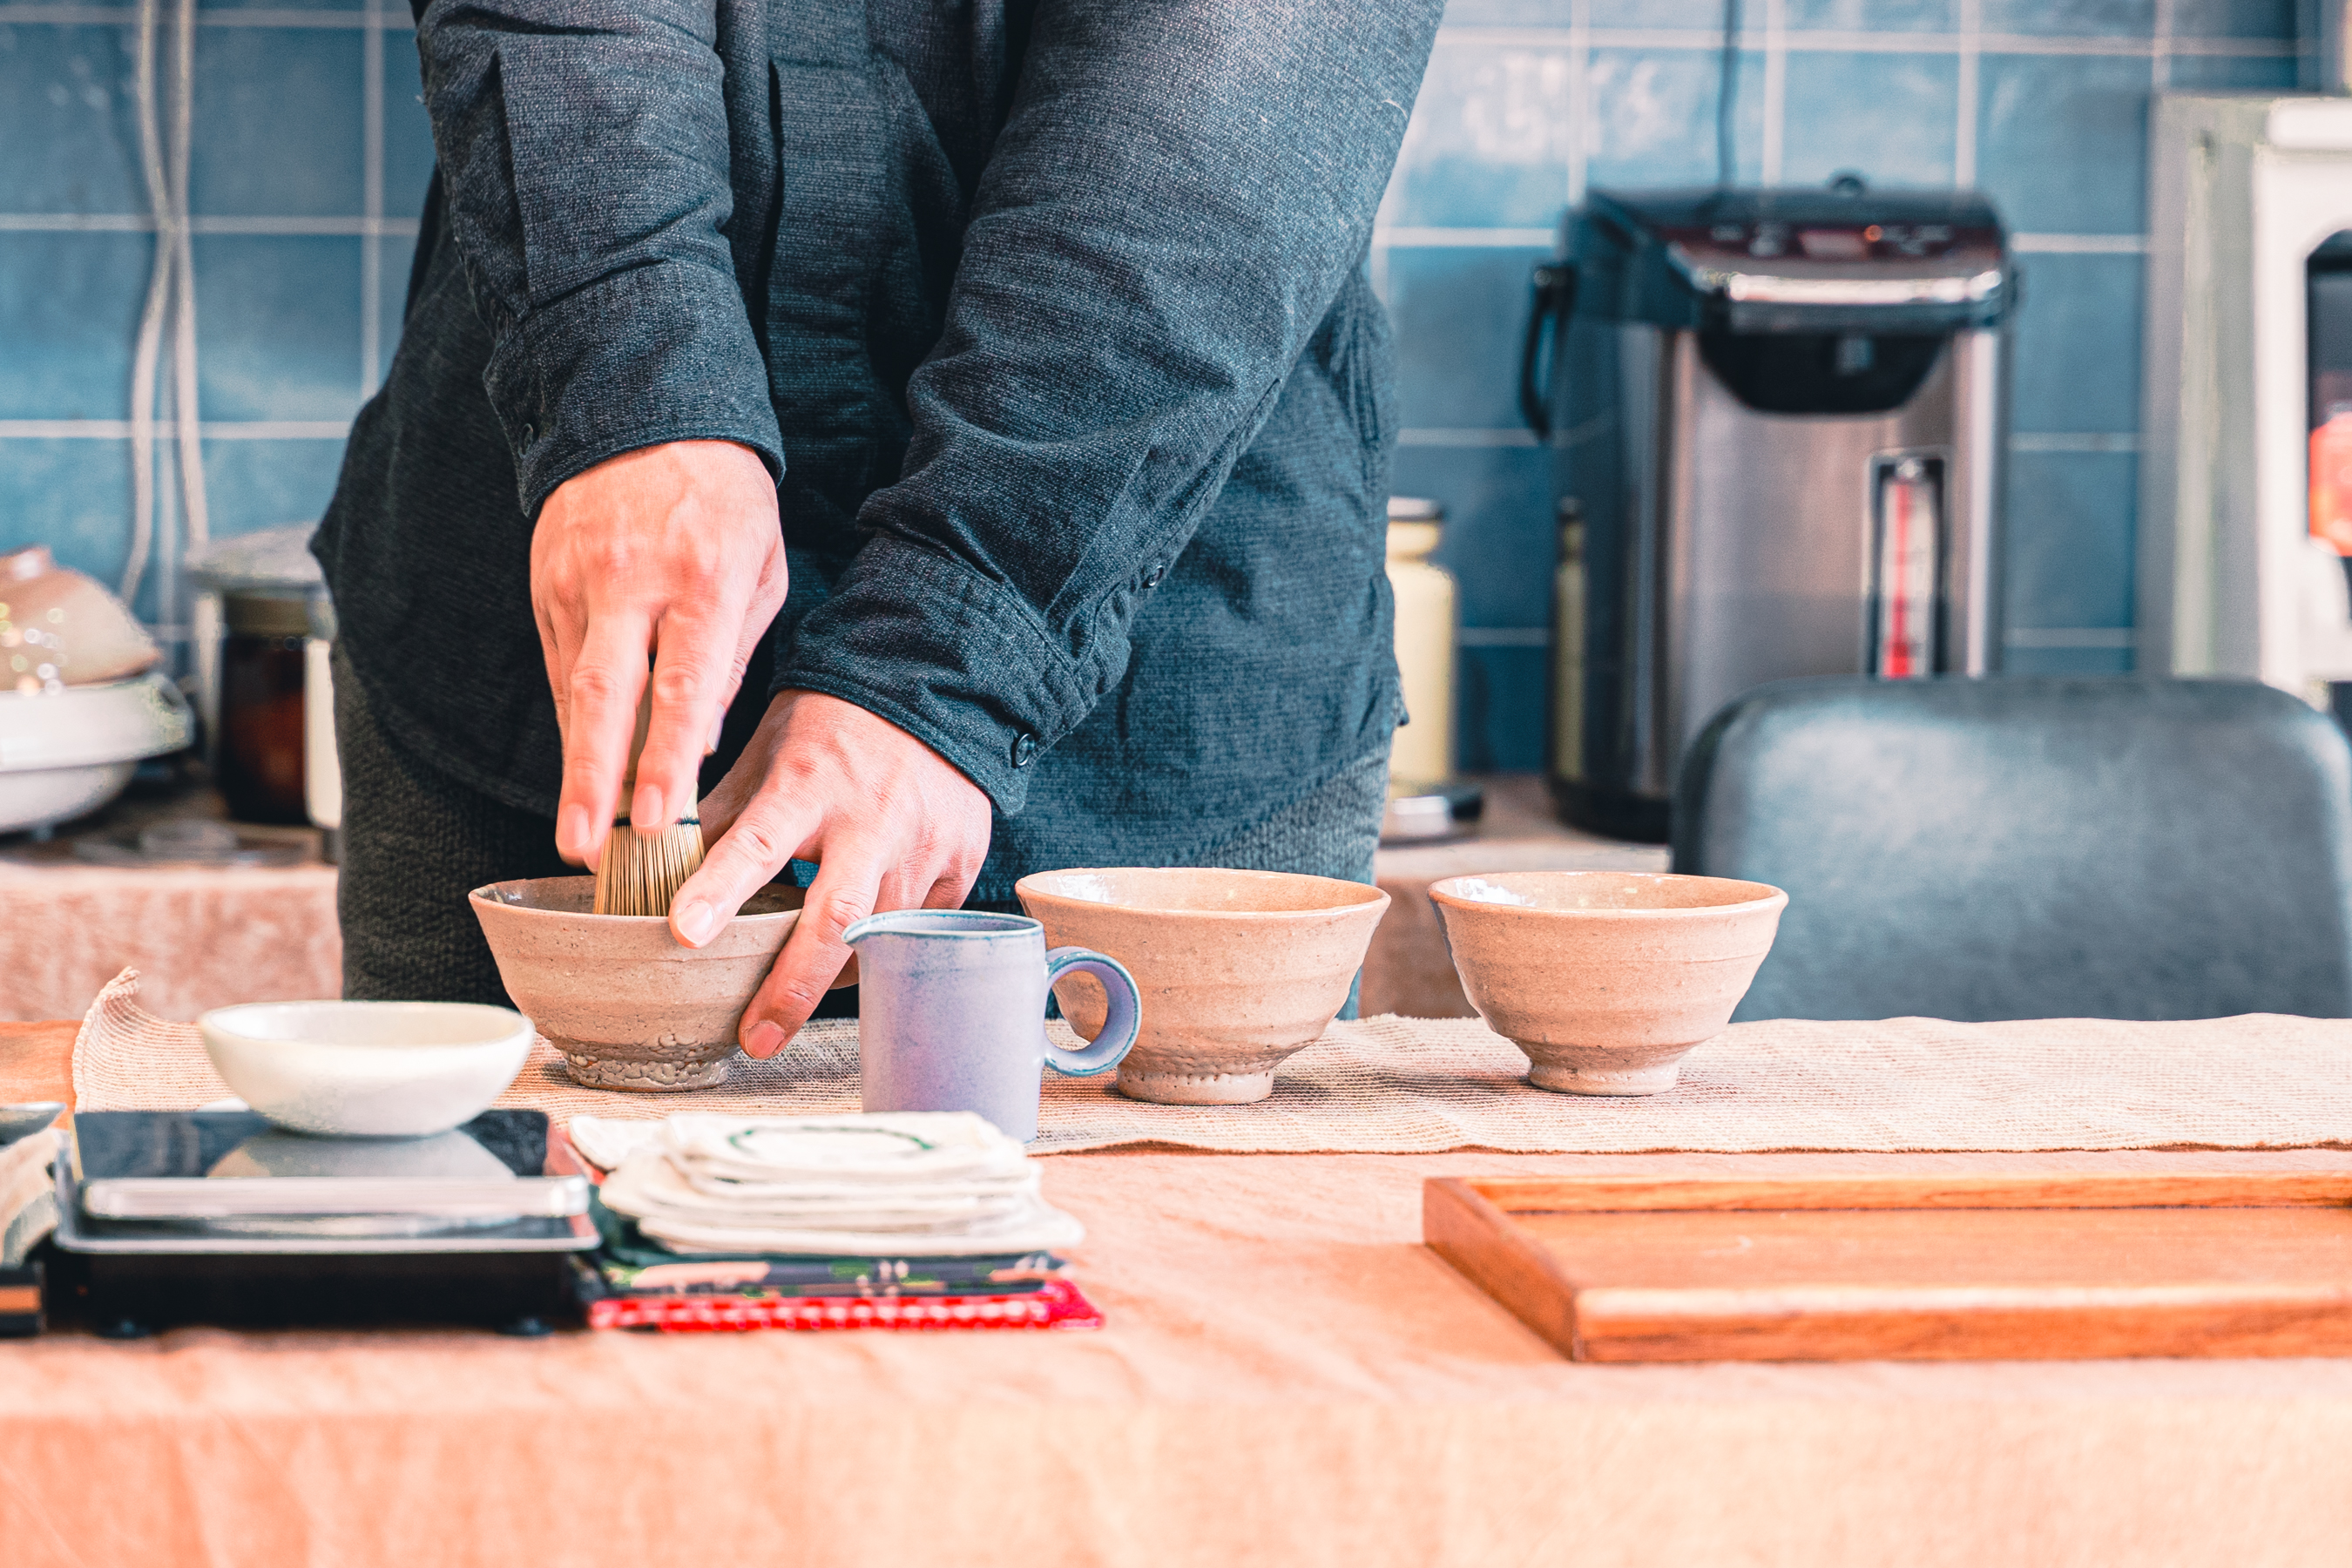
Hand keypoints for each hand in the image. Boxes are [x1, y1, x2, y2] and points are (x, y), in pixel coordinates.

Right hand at [532, 440, 784, 865]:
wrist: (644, 410)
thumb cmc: (725, 504)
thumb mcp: (761, 571)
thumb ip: (734, 658)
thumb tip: (701, 745)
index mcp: (704, 579)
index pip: (682, 686)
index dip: (667, 759)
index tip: (656, 820)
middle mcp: (633, 581)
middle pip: (606, 696)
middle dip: (594, 781)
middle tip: (586, 848)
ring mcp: (579, 580)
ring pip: (572, 688)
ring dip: (575, 765)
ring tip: (581, 834)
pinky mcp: (546, 581)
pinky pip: (558, 665)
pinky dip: (571, 719)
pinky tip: (580, 767)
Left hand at [670, 690, 993, 1056]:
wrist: (935, 694)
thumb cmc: (833, 725)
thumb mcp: (767, 751)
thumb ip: (721, 814)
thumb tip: (651, 868)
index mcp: (809, 781)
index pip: (759, 842)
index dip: (721, 890)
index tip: (683, 932)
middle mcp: (872, 817)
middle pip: (836, 917)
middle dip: (793, 986)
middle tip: (755, 1036)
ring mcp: (925, 844)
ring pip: (880, 935)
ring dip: (833, 973)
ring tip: (793, 997)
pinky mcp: (962, 864)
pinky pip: (917, 928)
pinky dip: (882, 947)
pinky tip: (856, 947)